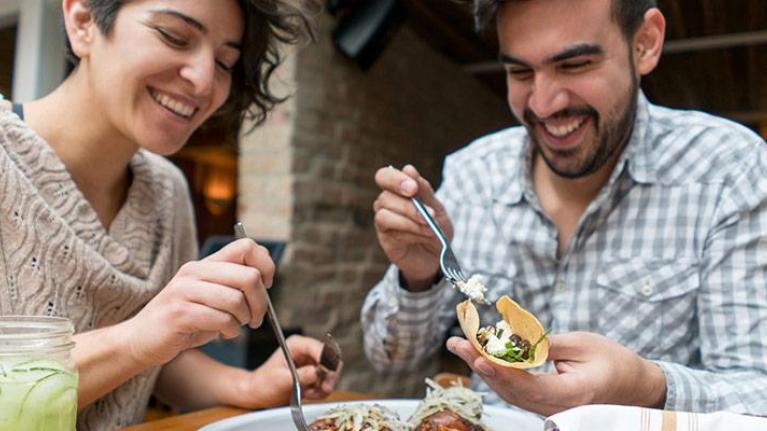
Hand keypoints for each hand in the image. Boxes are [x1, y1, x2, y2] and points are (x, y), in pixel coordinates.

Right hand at [122, 238, 274, 367]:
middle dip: (261, 302)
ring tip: (237, 326)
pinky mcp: (179, 313)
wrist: (141, 340)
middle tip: (256, 318)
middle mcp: (195, 272)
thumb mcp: (210, 296)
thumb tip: (265, 281)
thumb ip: (233, 285)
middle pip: (249, 276)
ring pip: (236, 299)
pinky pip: (221, 319)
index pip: (247, 247)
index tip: (266, 285)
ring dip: (245, 319)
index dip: (266, 266)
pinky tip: (225, 334)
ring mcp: (184, 291)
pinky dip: (231, 331)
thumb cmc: (184, 320)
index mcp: (205, 263)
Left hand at [239, 335, 342, 407]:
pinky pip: (327, 383)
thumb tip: (317, 372)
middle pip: (331, 359)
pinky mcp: (314, 375)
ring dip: (324, 386)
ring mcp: (312, 364)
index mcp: (297, 345)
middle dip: (329, 376)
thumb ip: (300, 375)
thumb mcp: (280, 379)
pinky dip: (320, 392)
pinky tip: (308, 394)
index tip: (326, 373)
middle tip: (323, 388)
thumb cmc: (264, 383)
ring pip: (331, 373)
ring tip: (309, 393)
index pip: (319, 347)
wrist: (258, 394)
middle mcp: (307, 352)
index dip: (326, 360)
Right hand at [373, 164, 452, 289]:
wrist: (438, 257)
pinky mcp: (385, 238)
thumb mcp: (437, 208)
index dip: (395, 179)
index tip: (413, 187)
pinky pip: (390, 230)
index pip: (384, 176)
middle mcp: (386, 204)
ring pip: (384, 214)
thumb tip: (408, 168)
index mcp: (398, 191)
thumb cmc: (436, 228)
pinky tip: (425, 234)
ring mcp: (383, 222)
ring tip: (430, 226)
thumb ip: (424, 191)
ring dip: (410, 219)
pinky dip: (410, 230)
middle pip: (385, 196)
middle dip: (408, 204)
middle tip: (429, 212)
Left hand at [446, 332, 666, 415]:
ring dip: (483, 369)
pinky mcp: (545, 404)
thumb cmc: (614, 362)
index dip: (501, 370)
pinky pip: (516, 392)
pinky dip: (497, 374)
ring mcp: (550, 409)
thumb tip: (513, 340)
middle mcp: (558, 408)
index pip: (528, 385)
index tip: (479, 353)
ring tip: (460, 346)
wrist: (636, 387)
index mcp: (572, 394)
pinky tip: (480, 358)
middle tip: (457, 343)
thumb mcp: (584, 344)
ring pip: (509, 393)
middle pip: (511, 390)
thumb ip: (548, 345)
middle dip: (481, 365)